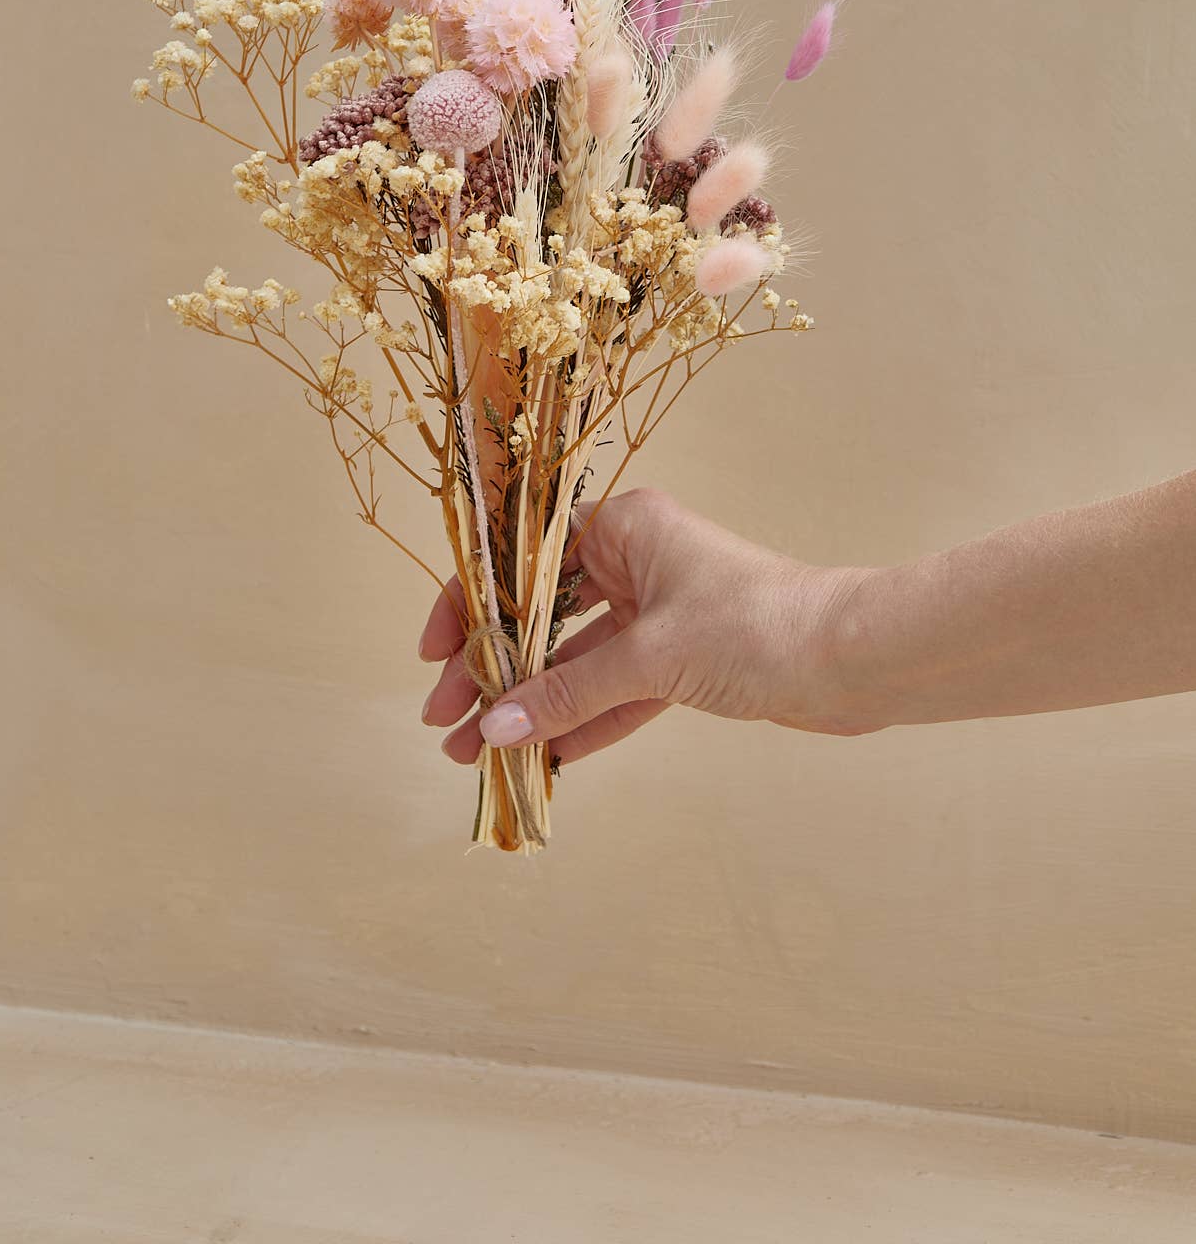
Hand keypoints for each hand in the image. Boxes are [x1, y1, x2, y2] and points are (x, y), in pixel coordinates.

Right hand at [417, 486, 874, 765]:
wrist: (851, 661)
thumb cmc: (757, 625)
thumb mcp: (651, 656)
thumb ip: (568, 694)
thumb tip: (493, 727)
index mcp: (623, 526)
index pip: (522, 561)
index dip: (471, 605)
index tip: (435, 655)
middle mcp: (634, 560)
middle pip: (540, 616)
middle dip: (491, 670)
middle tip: (443, 721)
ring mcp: (657, 613)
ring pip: (574, 662)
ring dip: (527, 707)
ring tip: (473, 754)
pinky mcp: (681, 661)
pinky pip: (612, 693)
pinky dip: (578, 724)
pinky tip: (537, 760)